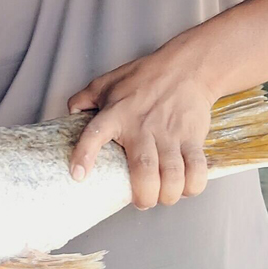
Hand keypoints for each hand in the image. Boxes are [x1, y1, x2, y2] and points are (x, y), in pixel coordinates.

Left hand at [66, 51, 214, 209]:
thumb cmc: (144, 77)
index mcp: (116, 114)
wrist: (187, 67)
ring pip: (173, 175)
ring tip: (163, 196)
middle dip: (144, 196)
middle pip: (144, 169)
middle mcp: (142, 126)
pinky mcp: (192, 138)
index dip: (85, 155)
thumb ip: (84, 99)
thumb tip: (70, 116)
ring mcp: (169, 133)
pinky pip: (197, 169)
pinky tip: (185, 187)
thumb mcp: (106, 83)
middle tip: (141, 201)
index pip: (94, 133)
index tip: (79, 175)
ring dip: (168, 194)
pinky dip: (193, 186)